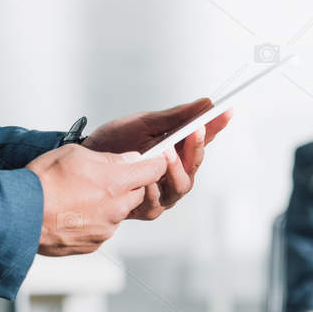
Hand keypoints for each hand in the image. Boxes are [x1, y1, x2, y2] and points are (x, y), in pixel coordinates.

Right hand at [27, 144, 169, 255]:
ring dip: (106, 204)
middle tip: (101, 177)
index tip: (151, 160)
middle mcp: (116, 209)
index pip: (153, 171)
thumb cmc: (44, 182)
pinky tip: (71, 212)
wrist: (20, 215)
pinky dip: (92, 221)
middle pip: (136, 193)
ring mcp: (106, 230)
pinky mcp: (93, 244)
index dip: (154, 163)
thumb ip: (109, 158)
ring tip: (77, 196)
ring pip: (117, 212)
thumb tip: (128, 160)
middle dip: (126, 185)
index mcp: (116, 183)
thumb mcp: (76, 155)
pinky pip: (101, 229)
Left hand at [82, 97, 232, 220]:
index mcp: (179, 151)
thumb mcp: (145, 123)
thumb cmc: (116, 141)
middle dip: (196, 148)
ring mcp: (163, 193)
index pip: (203, 139)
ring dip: (175, 169)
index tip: (225, 111)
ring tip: (167, 153)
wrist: (87, 159)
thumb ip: (175, 117)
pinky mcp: (147, 208)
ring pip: (181, 186)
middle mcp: (175, 174)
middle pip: (195, 165)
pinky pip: (156, 201)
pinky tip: (147, 179)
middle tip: (195, 130)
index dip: (216, 126)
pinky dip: (152, 189)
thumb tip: (205, 103)